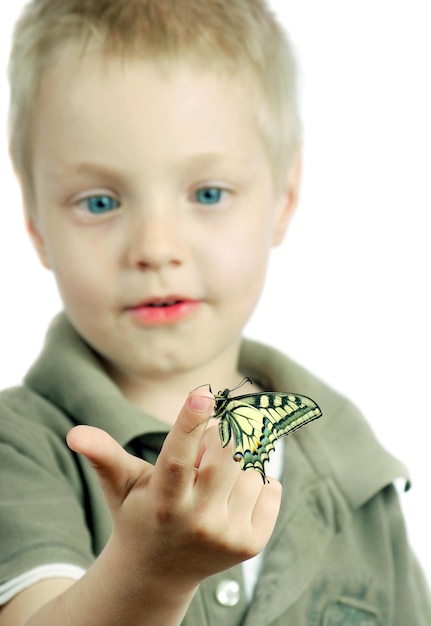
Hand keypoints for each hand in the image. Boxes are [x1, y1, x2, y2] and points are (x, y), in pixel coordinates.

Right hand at [67, 389, 281, 592]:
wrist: (160, 572)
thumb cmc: (141, 513)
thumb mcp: (120, 485)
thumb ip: (103, 455)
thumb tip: (75, 433)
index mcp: (163, 503)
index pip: (177, 459)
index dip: (189, 424)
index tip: (202, 392)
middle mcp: (197, 523)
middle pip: (227, 454)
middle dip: (222, 436)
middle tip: (205, 446)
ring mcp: (228, 537)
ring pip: (252, 467)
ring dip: (236, 461)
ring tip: (211, 481)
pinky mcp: (252, 544)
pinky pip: (270, 485)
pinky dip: (256, 480)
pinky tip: (231, 496)